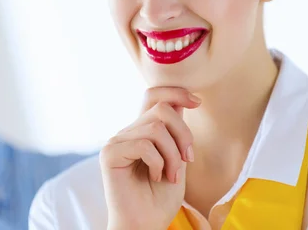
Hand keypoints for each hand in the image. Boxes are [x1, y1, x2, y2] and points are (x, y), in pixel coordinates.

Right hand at [101, 87, 200, 229]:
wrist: (146, 224)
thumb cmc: (160, 197)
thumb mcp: (177, 158)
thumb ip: (176, 131)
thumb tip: (183, 101)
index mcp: (143, 130)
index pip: (153, 95)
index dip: (176, 91)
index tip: (197, 102)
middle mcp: (128, 131)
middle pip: (162, 109)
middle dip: (183, 133)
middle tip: (189, 159)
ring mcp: (117, 141)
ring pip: (156, 128)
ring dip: (173, 155)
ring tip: (172, 175)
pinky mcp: (109, 153)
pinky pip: (144, 144)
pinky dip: (158, 162)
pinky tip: (155, 176)